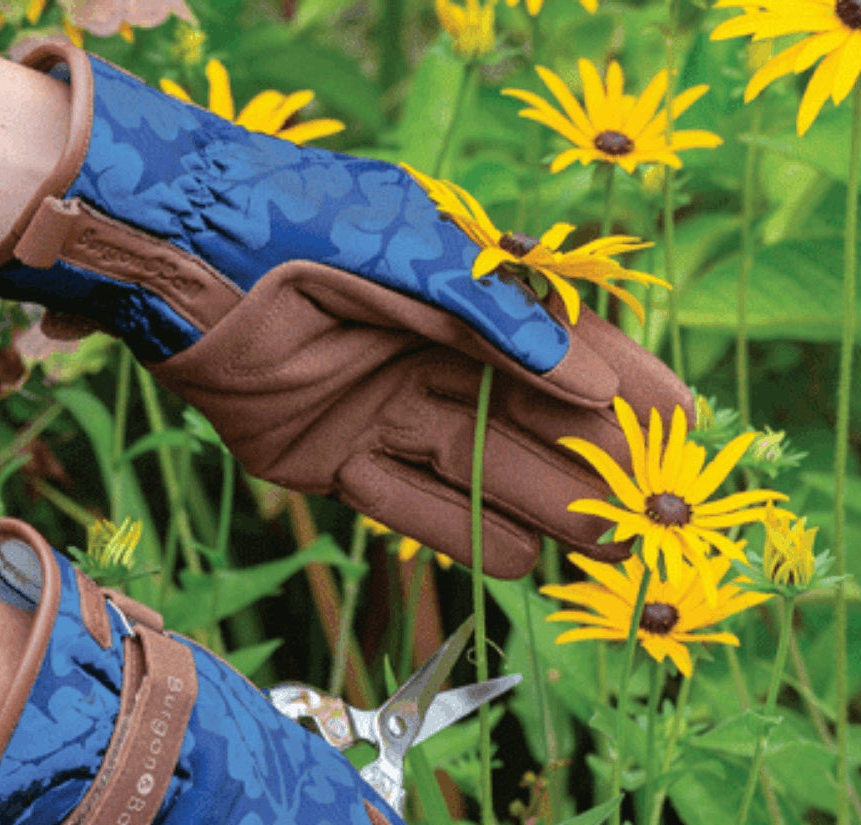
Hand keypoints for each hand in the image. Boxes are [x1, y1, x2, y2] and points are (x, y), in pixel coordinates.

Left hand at [0, 40, 692, 577]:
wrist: (174, 256)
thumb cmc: (298, 227)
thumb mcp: (408, 253)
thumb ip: (495, 316)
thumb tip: (590, 378)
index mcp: (459, 300)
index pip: (562, 350)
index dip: (625, 387)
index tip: (686, 427)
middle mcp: (427, 360)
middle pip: (526, 424)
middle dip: (592, 467)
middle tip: (654, 517)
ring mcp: (380, 413)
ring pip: (474, 471)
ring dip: (536, 510)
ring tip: (601, 553)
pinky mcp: (330, 458)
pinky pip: (403, 503)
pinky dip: (454, 530)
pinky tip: (517, 562)